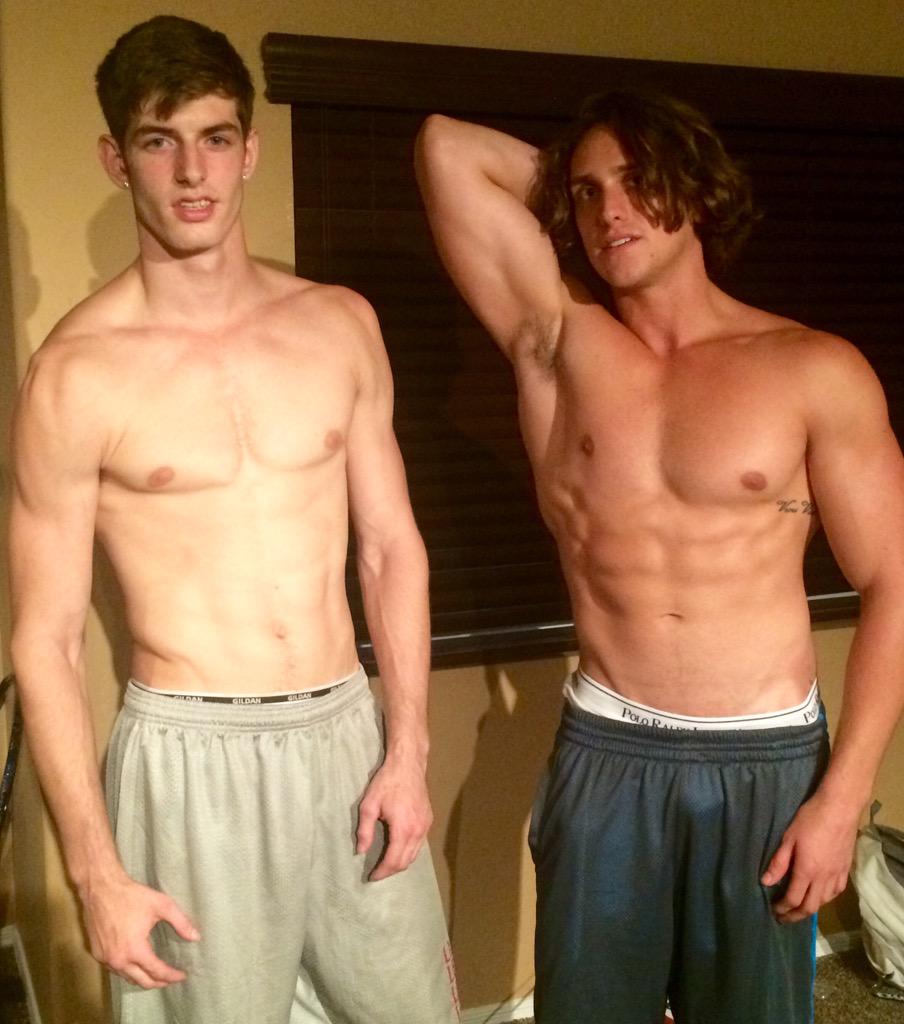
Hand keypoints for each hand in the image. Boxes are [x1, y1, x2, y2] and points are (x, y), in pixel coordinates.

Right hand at [81, 873, 199, 987]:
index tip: (182, 976)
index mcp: (135, 950)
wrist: (101, 889)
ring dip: (143, 979)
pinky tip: (137, 965)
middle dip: (159, 983)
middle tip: (171, 979)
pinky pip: (116, 970)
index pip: (157, 971)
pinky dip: (129, 972)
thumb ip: (181, 922)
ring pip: (127, 978)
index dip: (171, 976)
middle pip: (142, 981)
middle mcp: (119, 960)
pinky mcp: (97, 955)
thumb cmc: (132, 896)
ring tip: (156, 975)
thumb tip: (196, 937)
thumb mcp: (162, 905)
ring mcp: (105, 959)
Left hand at [356, 758, 432, 880]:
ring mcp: (426, 826)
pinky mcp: (429, 820)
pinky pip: (420, 844)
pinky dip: (409, 852)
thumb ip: (365, 830)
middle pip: (406, 862)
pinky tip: (399, 848)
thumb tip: (361, 851)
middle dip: (391, 871)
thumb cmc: (387, 782)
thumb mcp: (369, 805)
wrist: (408, 764)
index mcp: (403, 829)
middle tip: (377, 873)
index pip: (393, 860)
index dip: (382, 872)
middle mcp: (418, 831)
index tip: (371, 877)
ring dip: (401, 863)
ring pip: (415, 855)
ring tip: (386, 864)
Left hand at [761, 789, 860, 922]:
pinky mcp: (846, 869)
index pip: (794, 899)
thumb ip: (779, 862)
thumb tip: (766, 882)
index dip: (783, 908)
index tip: (774, 911)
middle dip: (796, 916)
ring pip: (824, 901)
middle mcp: (824, 878)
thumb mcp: (789, 838)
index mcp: (807, 871)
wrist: (839, 808)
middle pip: (810, 906)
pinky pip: (836, 892)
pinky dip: (825, 899)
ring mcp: (837, 874)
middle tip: (784, 918)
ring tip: (799, 908)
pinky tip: (820, 896)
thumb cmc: (810, 819)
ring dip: (811, 908)